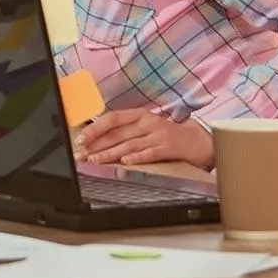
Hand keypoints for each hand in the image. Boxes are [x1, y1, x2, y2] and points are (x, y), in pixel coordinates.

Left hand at [74, 108, 214, 168]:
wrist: (198, 140)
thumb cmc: (165, 134)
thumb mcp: (145, 126)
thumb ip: (124, 129)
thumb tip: (96, 138)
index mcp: (139, 114)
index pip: (112, 119)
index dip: (95, 128)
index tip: (80, 138)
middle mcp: (148, 122)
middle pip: (117, 134)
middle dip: (96, 145)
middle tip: (81, 154)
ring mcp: (158, 135)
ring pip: (129, 144)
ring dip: (109, 153)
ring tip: (95, 160)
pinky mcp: (168, 148)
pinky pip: (149, 153)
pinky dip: (136, 157)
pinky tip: (124, 162)